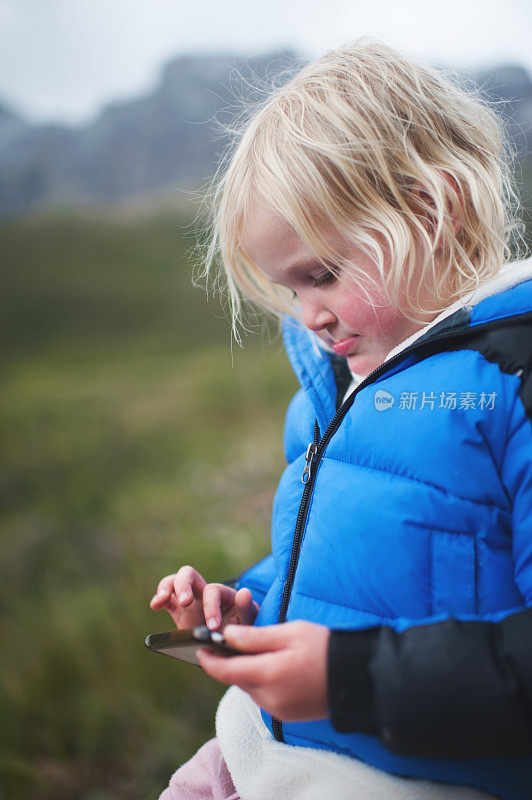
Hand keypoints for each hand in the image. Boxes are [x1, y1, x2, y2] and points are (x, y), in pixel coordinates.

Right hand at [149, 565, 258, 630]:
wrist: (231, 646)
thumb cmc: (243, 630)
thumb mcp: (248, 622)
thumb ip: (247, 608)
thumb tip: (244, 592)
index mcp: (222, 593)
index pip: (212, 591)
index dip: (211, 606)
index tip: (212, 627)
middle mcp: (204, 591)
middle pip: (189, 574)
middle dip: (184, 585)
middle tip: (185, 602)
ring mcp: (190, 599)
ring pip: (174, 581)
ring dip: (166, 586)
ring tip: (161, 599)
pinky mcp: (179, 611)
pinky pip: (166, 600)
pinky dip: (158, 599)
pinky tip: (155, 605)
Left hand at [198, 620, 329, 721]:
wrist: (358, 677)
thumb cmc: (325, 647)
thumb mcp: (291, 633)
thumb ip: (255, 637)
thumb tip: (226, 636)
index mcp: (269, 675)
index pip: (225, 671)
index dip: (209, 659)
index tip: (199, 646)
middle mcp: (270, 698)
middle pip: (236, 679)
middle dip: (227, 662)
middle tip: (223, 642)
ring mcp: (278, 710)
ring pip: (249, 688)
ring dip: (245, 671)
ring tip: (249, 650)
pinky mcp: (287, 715)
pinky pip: (263, 697)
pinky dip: (260, 681)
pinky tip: (270, 666)